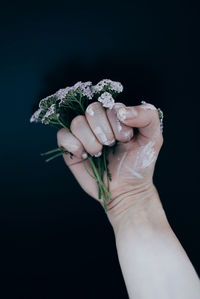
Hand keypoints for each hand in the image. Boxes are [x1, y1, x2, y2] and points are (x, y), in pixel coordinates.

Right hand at [57, 101, 162, 216]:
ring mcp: (83, 134)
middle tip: (111, 145)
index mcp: (115, 116)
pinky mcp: (71, 147)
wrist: (127, 190)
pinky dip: (74, 146)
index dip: (116, 122)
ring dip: (91, 141)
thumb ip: (148, 115)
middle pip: (91, 110)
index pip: (109, 105)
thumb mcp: (153, 137)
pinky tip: (86, 155)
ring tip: (99, 153)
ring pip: (77, 122)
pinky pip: (62, 135)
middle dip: (104, 131)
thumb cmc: (139, 164)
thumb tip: (121, 111)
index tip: (126, 139)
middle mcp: (98, 122)